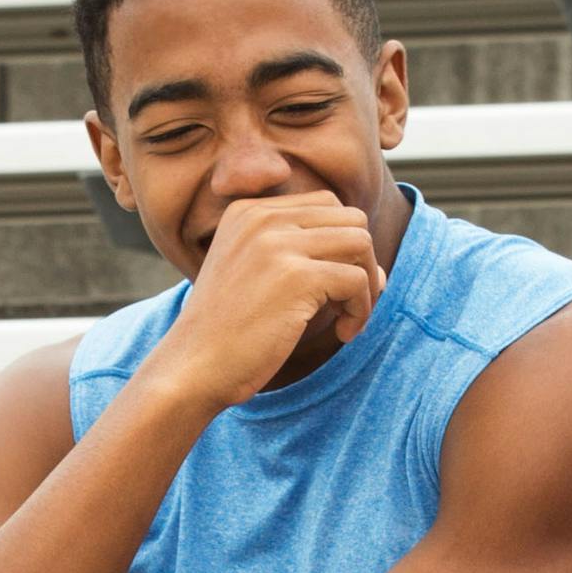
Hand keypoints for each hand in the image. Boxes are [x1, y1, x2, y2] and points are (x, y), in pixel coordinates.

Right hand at [147, 193, 381, 407]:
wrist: (193, 368)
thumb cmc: (228, 334)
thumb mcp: (254, 276)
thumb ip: (302, 258)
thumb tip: (378, 269)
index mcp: (248, 212)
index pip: (325, 204)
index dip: (343, 245)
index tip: (335, 287)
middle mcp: (262, 218)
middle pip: (350, 218)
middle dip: (362, 262)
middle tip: (349, 304)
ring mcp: (278, 244)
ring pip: (361, 242)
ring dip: (367, 284)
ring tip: (347, 318)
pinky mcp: (296, 277)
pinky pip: (358, 280)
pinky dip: (362, 310)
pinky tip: (344, 334)